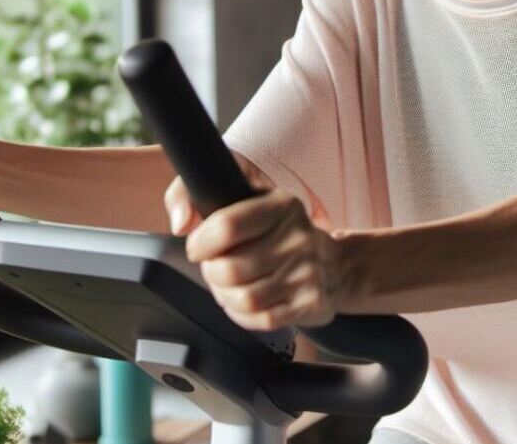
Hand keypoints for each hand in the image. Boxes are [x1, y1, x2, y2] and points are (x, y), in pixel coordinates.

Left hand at [166, 178, 344, 331]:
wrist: (336, 265)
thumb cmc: (278, 232)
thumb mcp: (246, 198)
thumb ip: (194, 196)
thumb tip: (180, 222)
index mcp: (282, 204)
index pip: (229, 225)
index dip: (202, 242)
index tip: (197, 248)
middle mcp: (299, 236)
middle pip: (231, 269)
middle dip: (212, 273)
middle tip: (216, 268)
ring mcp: (308, 271)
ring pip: (244, 299)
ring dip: (225, 297)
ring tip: (229, 287)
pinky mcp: (311, 302)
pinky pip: (261, 320)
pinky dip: (243, 316)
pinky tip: (245, 303)